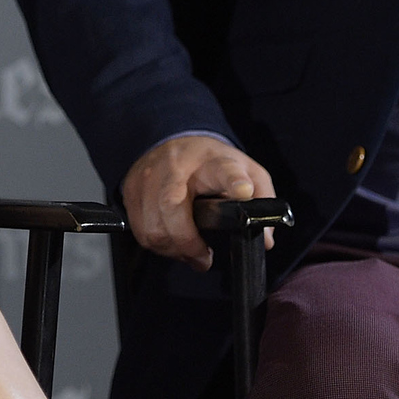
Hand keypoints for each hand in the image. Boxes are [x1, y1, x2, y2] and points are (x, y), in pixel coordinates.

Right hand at [121, 134, 275, 270]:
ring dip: (172, 248)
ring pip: (153, 226)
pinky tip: (171, 242)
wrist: (174, 141)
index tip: (244, 191)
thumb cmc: (212, 163)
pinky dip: (157, 244)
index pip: (226, 170)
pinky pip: (141, 230)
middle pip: (173, 206)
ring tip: (189, 251)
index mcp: (214, 162)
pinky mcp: (132, 190)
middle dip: (187, 241)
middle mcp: (178, 167)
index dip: (235, 182)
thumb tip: (266, 240)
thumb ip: (262, 201)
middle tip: (204, 257)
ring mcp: (150, 178)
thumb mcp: (247, 171)